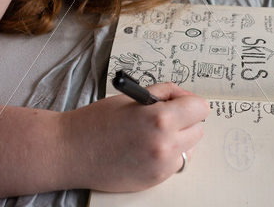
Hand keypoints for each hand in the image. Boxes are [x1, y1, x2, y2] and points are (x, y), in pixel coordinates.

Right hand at [60, 82, 209, 191]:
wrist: (73, 150)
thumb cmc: (98, 120)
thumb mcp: (134, 96)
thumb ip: (164, 93)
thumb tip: (184, 97)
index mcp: (160, 119)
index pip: (200, 108)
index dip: (189, 101)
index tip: (179, 101)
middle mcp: (165, 145)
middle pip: (198, 129)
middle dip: (185, 119)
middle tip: (163, 114)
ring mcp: (161, 167)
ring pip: (189, 148)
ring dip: (178, 139)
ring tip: (152, 132)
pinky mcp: (155, 181)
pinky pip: (174, 164)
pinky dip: (167, 155)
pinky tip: (145, 147)